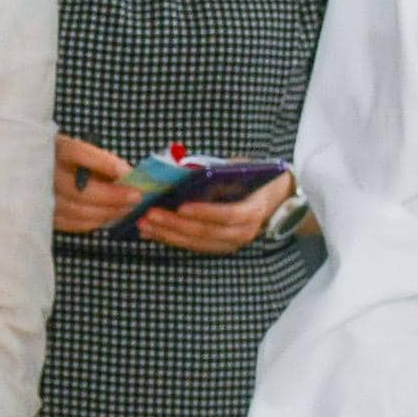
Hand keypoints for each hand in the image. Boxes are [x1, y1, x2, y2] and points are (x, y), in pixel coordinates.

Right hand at [52, 135, 155, 237]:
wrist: (44, 174)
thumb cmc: (71, 160)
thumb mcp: (82, 150)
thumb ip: (101, 161)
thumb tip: (127, 176)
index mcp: (54, 149)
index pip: (76, 153)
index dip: (102, 163)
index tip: (127, 172)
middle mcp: (43, 173)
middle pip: (78, 189)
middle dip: (112, 195)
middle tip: (136, 196)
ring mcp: (41, 197)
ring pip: (77, 210)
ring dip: (107, 211)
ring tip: (128, 209)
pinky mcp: (44, 216)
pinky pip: (72, 223)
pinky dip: (95, 221)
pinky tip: (110, 216)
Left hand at [136, 172, 295, 256]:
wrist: (273, 201)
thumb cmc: (254, 179)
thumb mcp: (242, 169)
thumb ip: (220, 171)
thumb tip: (187, 168)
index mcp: (253, 210)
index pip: (229, 215)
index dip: (205, 212)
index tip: (181, 206)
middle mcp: (244, 232)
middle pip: (207, 232)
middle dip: (176, 224)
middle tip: (150, 213)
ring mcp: (231, 244)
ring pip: (196, 243)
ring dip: (168, 234)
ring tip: (144, 223)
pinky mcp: (218, 248)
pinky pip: (192, 247)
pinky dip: (170, 239)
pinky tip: (150, 232)